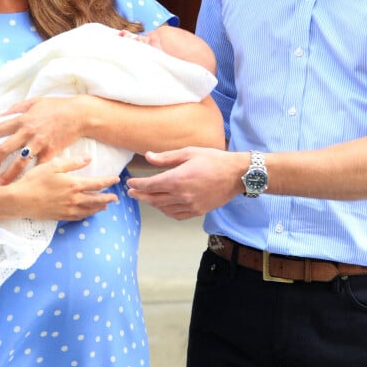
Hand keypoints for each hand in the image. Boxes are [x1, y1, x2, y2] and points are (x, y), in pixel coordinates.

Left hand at [0, 96, 86, 183]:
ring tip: (1, 183)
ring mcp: (39, 143)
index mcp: (23, 119)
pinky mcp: (51, 152)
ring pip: (19, 162)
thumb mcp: (36, 102)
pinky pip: (38, 167)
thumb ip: (17, 107)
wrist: (79, 114)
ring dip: (8, 174)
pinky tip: (25, 183)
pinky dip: (31, 176)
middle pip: (4, 149)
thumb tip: (1, 113)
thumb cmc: (57, 106)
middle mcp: (28, 132)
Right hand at [8, 154, 119, 220]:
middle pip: (96, 199)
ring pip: (89, 210)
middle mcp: (74, 199)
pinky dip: (86, 215)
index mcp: (74, 185)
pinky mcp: (60, 216)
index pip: (97, 184)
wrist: (20, 200)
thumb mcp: (53, 166)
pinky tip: (87, 214)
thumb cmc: (35, 180)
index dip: (108, 181)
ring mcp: (68, 210)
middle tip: (116, 198)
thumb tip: (89, 158)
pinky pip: (78, 217)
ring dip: (99, 208)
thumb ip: (73, 163)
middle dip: (108, 198)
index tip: (116, 179)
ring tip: (105, 206)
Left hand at [126, 147, 242, 219]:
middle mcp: (182, 195)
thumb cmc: (214, 160)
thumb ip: (166, 157)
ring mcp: (190, 205)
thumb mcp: (189, 152)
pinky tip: (163, 206)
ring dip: (152, 203)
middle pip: (154, 199)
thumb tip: (148, 156)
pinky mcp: (198, 211)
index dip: (138, 185)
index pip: (150, 185)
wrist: (236, 175)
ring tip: (146, 197)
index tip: (130, 183)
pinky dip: (166, 211)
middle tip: (131, 192)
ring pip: (164, 208)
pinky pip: (176, 214)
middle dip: (140, 195)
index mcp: (178, 179)